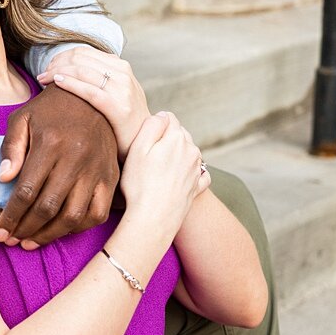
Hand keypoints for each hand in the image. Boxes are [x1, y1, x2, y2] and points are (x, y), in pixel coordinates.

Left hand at [0, 84, 120, 249]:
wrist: (91, 97)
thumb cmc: (50, 110)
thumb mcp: (22, 118)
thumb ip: (10, 148)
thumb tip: (3, 179)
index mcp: (51, 144)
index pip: (26, 190)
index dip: (11, 216)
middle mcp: (76, 159)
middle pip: (48, 207)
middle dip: (25, 229)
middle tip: (10, 240)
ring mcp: (96, 170)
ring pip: (73, 216)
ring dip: (49, 235)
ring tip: (30, 241)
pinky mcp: (110, 177)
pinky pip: (97, 213)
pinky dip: (78, 227)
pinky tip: (60, 230)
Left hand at [36, 47, 148, 156]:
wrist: (143, 141)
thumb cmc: (122, 119)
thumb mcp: (117, 91)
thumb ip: (100, 77)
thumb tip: (71, 68)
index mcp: (121, 66)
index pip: (84, 52)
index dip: (62, 56)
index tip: (48, 68)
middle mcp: (123, 73)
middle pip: (80, 58)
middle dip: (57, 63)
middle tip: (42, 74)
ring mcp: (122, 89)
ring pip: (82, 70)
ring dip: (57, 71)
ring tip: (43, 79)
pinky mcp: (118, 107)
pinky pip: (88, 90)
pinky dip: (70, 83)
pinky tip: (56, 83)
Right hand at [116, 112, 210, 244]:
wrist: (153, 219)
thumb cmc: (140, 184)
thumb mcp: (137, 148)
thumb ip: (152, 125)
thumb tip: (163, 115)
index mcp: (178, 138)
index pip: (168, 118)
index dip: (154, 126)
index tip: (142, 141)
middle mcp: (193, 150)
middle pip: (179, 134)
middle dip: (166, 140)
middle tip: (147, 157)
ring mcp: (197, 170)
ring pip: (187, 152)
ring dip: (176, 155)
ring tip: (157, 171)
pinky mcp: (197, 186)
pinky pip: (197, 172)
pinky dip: (188, 172)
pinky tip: (176, 178)